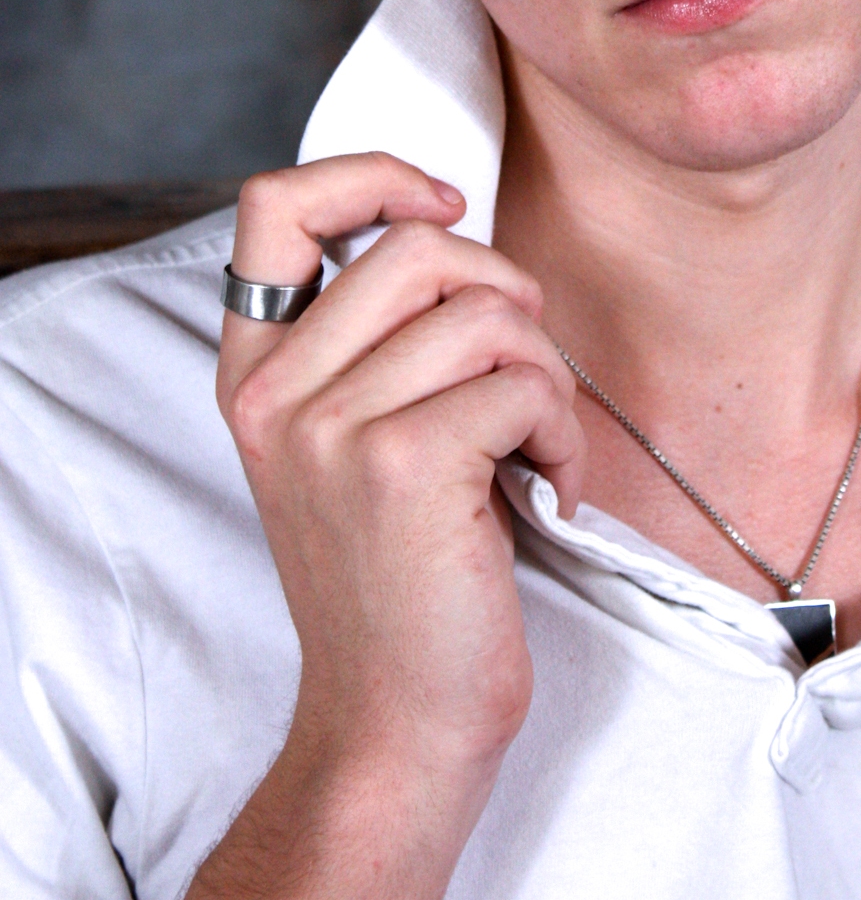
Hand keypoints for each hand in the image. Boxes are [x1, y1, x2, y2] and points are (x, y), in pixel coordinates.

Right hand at [178, 151, 584, 899]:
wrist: (395, 724)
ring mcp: (333, 426)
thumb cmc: (401, 576)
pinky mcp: (405, 462)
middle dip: (507, 296)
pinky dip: (564, 435)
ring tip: (538, 449)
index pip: (275, 205)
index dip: (371, 175)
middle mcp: (277, 391)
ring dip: (546, 378)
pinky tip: (552, 494)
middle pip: (420, 247)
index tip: (440, 208)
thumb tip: (455, 231)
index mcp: (256, 373)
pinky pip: (524, 383)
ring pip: (489, 313)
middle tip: (523, 374)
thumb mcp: (350, 442)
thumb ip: (371, 340)